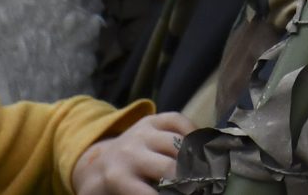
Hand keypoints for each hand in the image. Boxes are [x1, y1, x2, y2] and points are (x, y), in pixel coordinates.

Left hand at [73, 111, 192, 194]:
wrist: (99, 167)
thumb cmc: (113, 191)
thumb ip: (142, 194)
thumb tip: (176, 192)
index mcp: (118, 178)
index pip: (152, 193)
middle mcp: (129, 153)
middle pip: (169, 167)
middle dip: (190, 180)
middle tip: (202, 186)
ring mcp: (141, 133)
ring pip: (178, 142)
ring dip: (196, 157)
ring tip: (208, 170)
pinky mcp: (150, 120)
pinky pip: (178, 120)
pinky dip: (193, 132)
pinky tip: (201, 147)